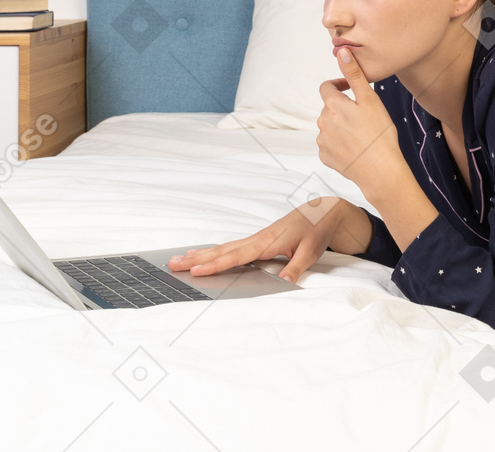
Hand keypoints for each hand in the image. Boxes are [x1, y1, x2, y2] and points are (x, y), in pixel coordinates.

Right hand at [167, 196, 372, 281]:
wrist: (322, 212)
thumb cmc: (316, 230)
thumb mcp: (311, 251)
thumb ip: (296, 267)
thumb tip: (284, 282)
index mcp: (267, 242)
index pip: (237, 256)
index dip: (216, 264)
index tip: (196, 271)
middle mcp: (257, 239)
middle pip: (221, 251)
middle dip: (196, 259)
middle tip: (172, 264)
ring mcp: (255, 239)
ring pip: (222, 248)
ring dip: (199, 254)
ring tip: (177, 260)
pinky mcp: (256, 241)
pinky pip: (229, 247)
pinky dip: (212, 251)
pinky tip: (201, 254)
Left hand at [317, 47, 402, 184]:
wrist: (380, 171)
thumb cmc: (379, 134)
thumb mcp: (370, 99)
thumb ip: (354, 75)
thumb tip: (342, 52)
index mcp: (332, 105)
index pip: (326, 88)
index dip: (339, 86)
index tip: (352, 91)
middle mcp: (322, 122)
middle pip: (330, 108)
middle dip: (343, 108)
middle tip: (365, 117)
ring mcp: (323, 141)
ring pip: (330, 127)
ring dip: (341, 126)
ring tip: (362, 135)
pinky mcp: (325, 157)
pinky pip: (330, 145)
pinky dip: (340, 144)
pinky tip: (356, 148)